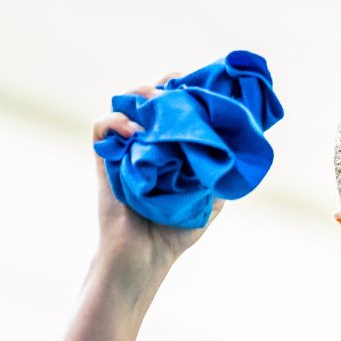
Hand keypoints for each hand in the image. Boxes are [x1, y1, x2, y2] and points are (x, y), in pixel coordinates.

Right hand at [92, 72, 224, 270]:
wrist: (145, 256)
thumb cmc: (174, 231)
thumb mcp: (208, 201)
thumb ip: (219, 177)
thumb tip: (237, 155)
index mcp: (169, 151)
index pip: (172, 112)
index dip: (183, 94)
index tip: (198, 84)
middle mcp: (145, 146)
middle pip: (148, 101)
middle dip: (163, 88)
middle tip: (178, 85)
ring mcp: (124, 151)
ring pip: (123, 106)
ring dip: (141, 97)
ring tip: (157, 101)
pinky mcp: (105, 161)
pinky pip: (103, 129)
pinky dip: (117, 122)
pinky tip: (137, 130)